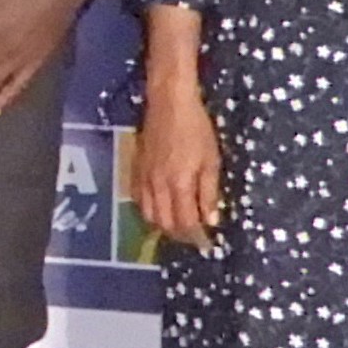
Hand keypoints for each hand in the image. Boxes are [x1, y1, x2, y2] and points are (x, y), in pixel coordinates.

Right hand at [135, 67, 222, 251]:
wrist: (168, 103)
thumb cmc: (196, 129)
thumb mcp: (211, 160)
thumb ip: (209, 192)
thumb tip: (211, 220)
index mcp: (178, 184)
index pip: (186, 222)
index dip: (196, 237)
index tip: (207, 244)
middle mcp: (157, 186)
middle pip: (165, 223)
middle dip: (180, 234)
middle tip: (194, 236)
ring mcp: (143, 179)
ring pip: (149, 214)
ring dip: (163, 225)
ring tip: (177, 225)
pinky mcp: (135, 169)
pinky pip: (137, 199)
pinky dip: (148, 210)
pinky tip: (158, 208)